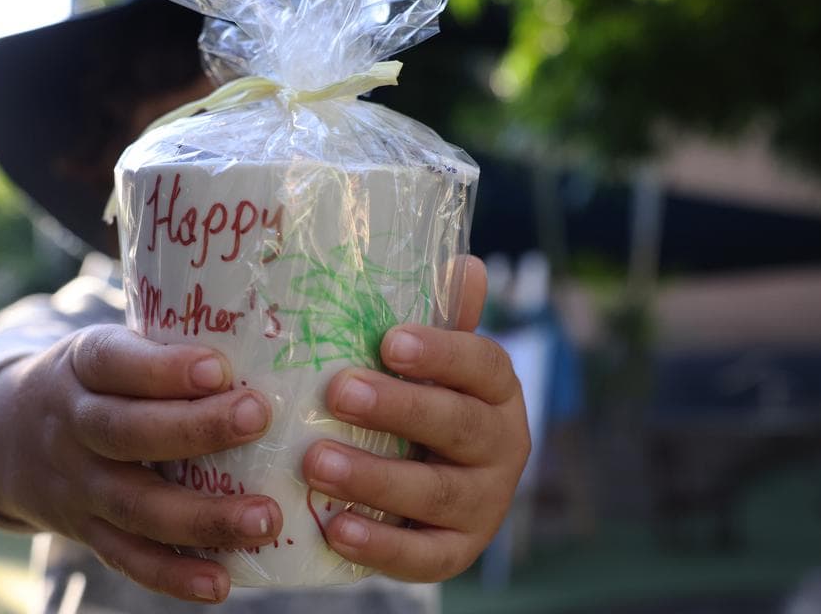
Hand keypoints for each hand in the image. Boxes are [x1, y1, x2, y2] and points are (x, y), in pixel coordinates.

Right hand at [0, 325, 281, 602]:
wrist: (6, 437)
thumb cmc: (94, 382)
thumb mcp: (109, 347)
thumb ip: (165, 346)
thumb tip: (265, 333)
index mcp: (82, 366)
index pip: (115, 363)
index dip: (163, 368)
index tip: (218, 367)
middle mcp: (72, 426)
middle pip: (126, 432)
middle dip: (195, 429)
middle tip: (258, 418)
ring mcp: (77, 485)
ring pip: (134, 504)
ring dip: (201, 516)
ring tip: (264, 517)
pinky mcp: (85, 531)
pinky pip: (127, 557)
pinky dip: (172, 574)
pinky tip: (220, 582)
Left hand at [302, 256, 529, 580]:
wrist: (435, 490)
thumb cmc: (423, 405)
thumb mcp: (431, 363)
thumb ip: (441, 319)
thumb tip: (463, 263)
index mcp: (497, 391)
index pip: (483, 365)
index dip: (441, 352)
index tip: (389, 340)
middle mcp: (503, 446)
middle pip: (459, 425)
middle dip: (398, 408)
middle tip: (337, 392)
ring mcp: (484, 504)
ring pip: (437, 492)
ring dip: (375, 477)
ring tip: (317, 462)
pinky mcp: (457, 552)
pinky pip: (425, 557)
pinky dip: (380, 546)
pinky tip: (335, 529)